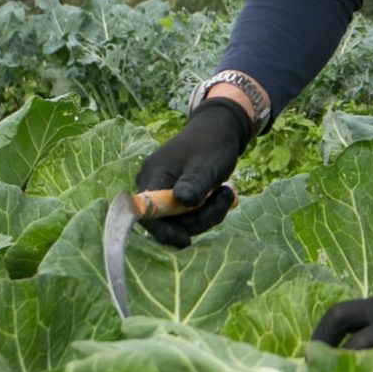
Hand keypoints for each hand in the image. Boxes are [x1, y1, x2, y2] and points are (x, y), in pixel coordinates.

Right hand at [133, 99, 251, 247]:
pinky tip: (220, 194)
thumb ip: (194, 183)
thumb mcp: (206, 164)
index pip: (147, 213)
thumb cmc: (211, 144)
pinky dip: (206, 211)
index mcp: (153, 174)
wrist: (219, 132)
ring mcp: (164, 191)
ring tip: (225, 192)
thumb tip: (182, 201)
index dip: (163, 231)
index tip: (185, 240)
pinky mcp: (177, 196)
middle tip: (223, 198)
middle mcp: (153, 184)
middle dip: (197, 218)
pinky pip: (188, 216)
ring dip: (206, 214)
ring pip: (181, 221)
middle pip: (167, 221)